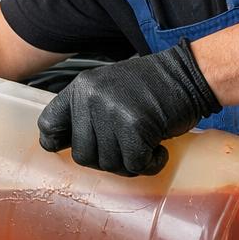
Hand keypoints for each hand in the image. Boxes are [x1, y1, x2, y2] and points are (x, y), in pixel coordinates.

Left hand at [37, 39, 219, 175]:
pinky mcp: (135, 127)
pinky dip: (150, 164)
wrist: (189, 74)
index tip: (74, 147)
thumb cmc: (151, 86)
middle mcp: (91, 98)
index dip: (59, 142)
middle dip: (106, 159)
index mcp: (80, 88)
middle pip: (82, 155)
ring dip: (130, 163)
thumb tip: (56, 144)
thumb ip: (85, 112)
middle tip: (127, 148)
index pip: (49, 124)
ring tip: (146, 143)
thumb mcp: (107, 88)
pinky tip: (159, 150)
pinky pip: (134, 165)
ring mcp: (112, 112)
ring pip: (109, 164)